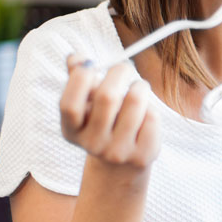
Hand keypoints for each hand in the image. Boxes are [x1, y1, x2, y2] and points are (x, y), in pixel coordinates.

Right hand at [60, 54, 159, 170]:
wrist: (120, 165)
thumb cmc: (103, 122)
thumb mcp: (86, 105)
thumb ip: (78, 79)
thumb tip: (76, 57)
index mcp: (71, 131)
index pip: (69, 105)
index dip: (79, 80)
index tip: (91, 63)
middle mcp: (92, 145)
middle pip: (107, 97)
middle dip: (119, 73)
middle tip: (124, 67)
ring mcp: (118, 152)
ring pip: (136, 101)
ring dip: (140, 86)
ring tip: (138, 88)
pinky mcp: (142, 155)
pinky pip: (152, 116)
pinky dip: (151, 107)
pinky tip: (145, 113)